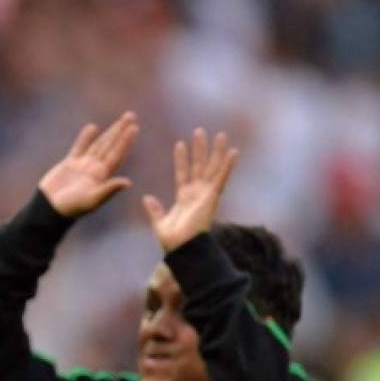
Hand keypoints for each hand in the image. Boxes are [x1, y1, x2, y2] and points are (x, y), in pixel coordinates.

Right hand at [37, 112, 137, 217]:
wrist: (50, 209)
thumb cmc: (71, 208)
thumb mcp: (91, 200)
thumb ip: (108, 189)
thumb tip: (128, 182)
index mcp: (102, 177)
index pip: (116, 155)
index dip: (125, 141)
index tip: (134, 128)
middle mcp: (95, 169)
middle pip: (110, 146)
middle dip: (120, 131)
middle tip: (131, 115)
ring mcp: (83, 166)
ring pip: (98, 144)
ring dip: (109, 132)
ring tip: (120, 120)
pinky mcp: (69, 164)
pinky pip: (79, 148)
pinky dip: (85, 138)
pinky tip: (93, 128)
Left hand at [143, 128, 238, 251]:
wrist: (183, 249)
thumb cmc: (173, 242)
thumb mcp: (160, 222)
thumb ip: (154, 209)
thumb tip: (146, 197)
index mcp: (184, 198)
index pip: (182, 173)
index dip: (181, 159)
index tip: (180, 144)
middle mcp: (197, 194)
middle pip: (199, 166)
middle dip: (199, 149)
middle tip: (199, 131)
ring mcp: (206, 194)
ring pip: (211, 168)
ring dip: (215, 151)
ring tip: (218, 134)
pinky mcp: (213, 198)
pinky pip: (222, 178)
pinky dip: (227, 165)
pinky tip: (233, 151)